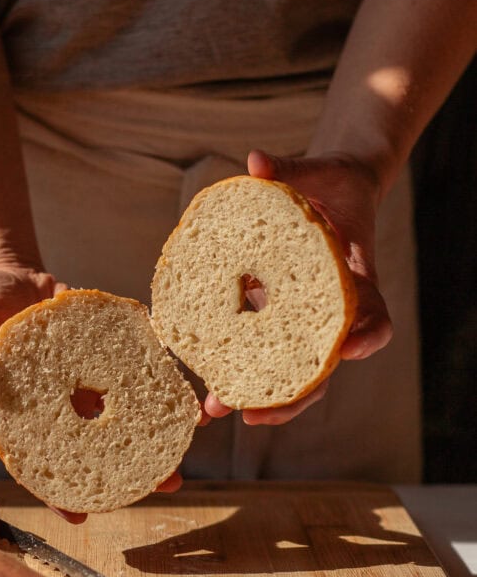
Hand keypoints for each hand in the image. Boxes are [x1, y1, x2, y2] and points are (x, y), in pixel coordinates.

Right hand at [0, 264, 185, 522]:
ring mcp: (85, 376)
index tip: (81, 517)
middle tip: (165, 484)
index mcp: (24, 409)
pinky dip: (159, 377)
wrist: (4, 269)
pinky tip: (185, 393)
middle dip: (131, 466)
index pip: (43, 458)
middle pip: (97, 440)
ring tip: (188, 445)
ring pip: (123, 409)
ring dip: (154, 427)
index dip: (59, 490)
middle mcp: (61, 399)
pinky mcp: (104, 347)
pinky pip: (134, 365)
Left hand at [204, 148, 392, 425]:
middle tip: (254, 415)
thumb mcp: (314, 170)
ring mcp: (303, 321)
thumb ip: (287, 169)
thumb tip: (255, 161)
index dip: (366, 337)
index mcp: (354, 281)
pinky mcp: (275, 319)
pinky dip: (234, 368)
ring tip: (216, 408)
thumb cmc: (329, 182)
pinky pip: (259, 351)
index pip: (373, 318)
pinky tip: (203, 386)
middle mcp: (330, 311)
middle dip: (292, 396)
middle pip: (322, 367)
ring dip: (256, 396)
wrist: (327, 193)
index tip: (349, 348)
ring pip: (289, 372)